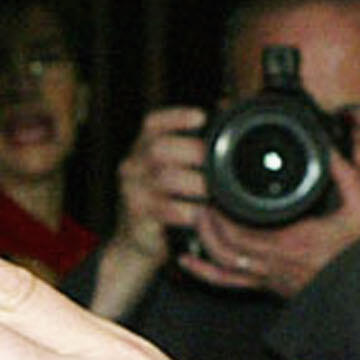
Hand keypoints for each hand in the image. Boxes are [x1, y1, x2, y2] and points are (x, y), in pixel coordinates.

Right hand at [87, 107, 211, 320]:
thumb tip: (226, 129)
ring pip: (165, 179)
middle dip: (193, 151)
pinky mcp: (138, 217)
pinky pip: (168, 210)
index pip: (153, 124)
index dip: (176, 117)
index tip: (201, 116)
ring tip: (218, 191)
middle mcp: (133, 166)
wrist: (135, 243)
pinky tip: (206, 212)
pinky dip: (191, 210)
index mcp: (141, 149)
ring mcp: (132, 191)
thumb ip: (188, 153)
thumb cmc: (162, 202)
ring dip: (197, 184)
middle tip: (219, 162)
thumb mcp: (168, 173)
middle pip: (159, 148)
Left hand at [181, 144, 359, 301]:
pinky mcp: (267, 287)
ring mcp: (267, 277)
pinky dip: (204, 272)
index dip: (220, 212)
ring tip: (197, 217)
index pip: (239, 228)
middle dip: (208, 220)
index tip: (215, 189)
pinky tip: (188, 262)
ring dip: (204, 239)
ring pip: (221, 262)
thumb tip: (330, 150)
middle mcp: (271, 262)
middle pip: (222, 243)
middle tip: (202, 198)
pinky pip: (227, 282)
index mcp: (289, 242)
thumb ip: (346, 176)